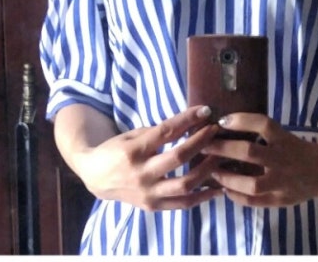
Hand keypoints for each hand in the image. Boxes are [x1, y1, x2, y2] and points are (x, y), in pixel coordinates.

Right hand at [73, 106, 222, 210]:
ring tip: (222, 156)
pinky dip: (203, 197)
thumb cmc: (116, 150)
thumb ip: (158, 132)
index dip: (187, 120)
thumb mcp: (132, 135)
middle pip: (178, 157)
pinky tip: (218, 187)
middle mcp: (141, 174)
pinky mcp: (153, 206)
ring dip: (207, 169)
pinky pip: (183, 204)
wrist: (95, 177)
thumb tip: (190, 123)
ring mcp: (147, 194)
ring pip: (185, 184)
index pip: (166, 132)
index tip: (205, 111)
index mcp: (133, 150)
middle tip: (216, 130)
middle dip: (201, 142)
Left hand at [200, 113, 317, 206]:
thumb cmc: (296, 149)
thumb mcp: (283, 135)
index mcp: (285, 139)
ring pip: (252, 183)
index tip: (222, 120)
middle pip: (250, 152)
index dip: (242, 120)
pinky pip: (255, 201)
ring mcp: (283, 182)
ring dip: (228, 178)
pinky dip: (237, 196)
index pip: (263, 124)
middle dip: (224, 149)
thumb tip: (225, 124)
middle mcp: (283, 159)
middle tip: (204, 146)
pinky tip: (225, 190)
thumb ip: (261, 132)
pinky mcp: (281, 199)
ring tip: (212, 173)